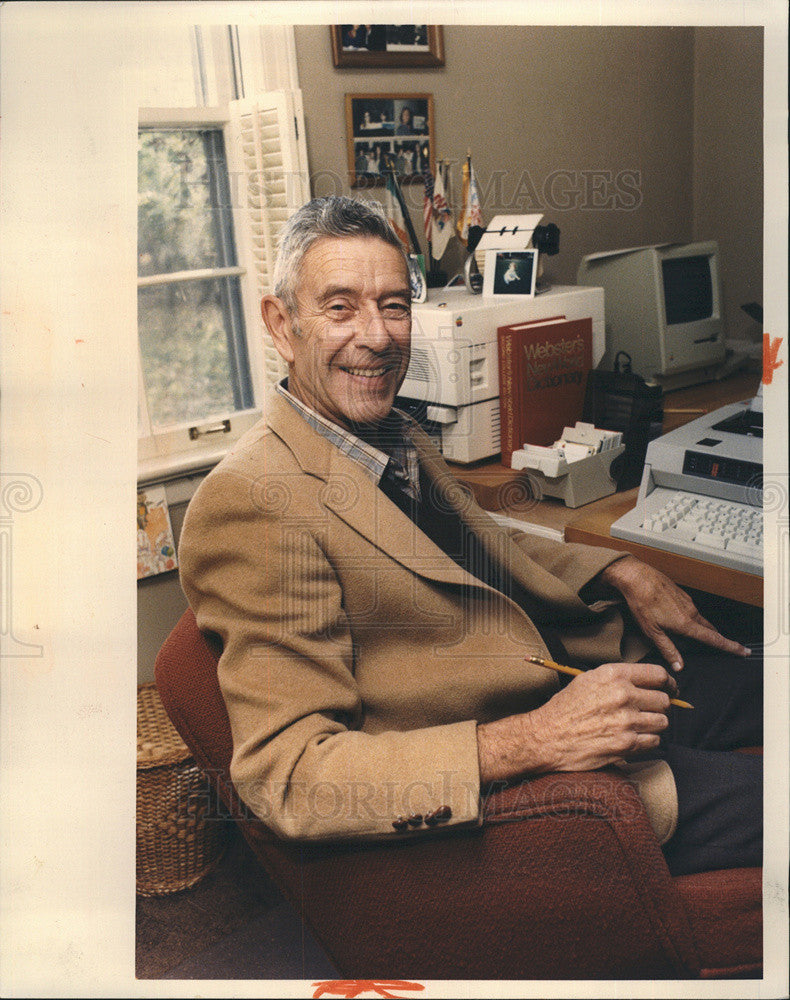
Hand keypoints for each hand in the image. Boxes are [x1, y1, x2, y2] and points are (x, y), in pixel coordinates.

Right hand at [477, 661, 675, 780]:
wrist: (547, 736)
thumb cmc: (565, 708)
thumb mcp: (588, 680)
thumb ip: (617, 678)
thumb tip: (644, 682)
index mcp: (613, 675)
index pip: (658, 674)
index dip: (668, 682)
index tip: (669, 688)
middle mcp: (623, 695)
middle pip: (664, 699)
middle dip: (659, 706)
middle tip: (649, 710)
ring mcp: (626, 720)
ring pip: (662, 721)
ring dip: (654, 724)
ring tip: (639, 725)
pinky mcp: (626, 744)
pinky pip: (654, 741)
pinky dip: (647, 741)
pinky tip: (633, 738)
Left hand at [599, 555, 749, 669]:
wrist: (637, 577)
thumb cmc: (642, 603)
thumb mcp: (652, 631)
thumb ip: (668, 649)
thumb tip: (679, 665)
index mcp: (686, 623)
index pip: (714, 639)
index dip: (730, 647)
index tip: (743, 651)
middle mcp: (691, 611)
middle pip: (710, 629)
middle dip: (720, 639)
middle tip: (730, 647)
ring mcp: (687, 601)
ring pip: (700, 619)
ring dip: (704, 629)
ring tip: (704, 638)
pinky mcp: (681, 595)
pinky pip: (692, 610)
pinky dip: (693, 619)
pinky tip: (684, 621)